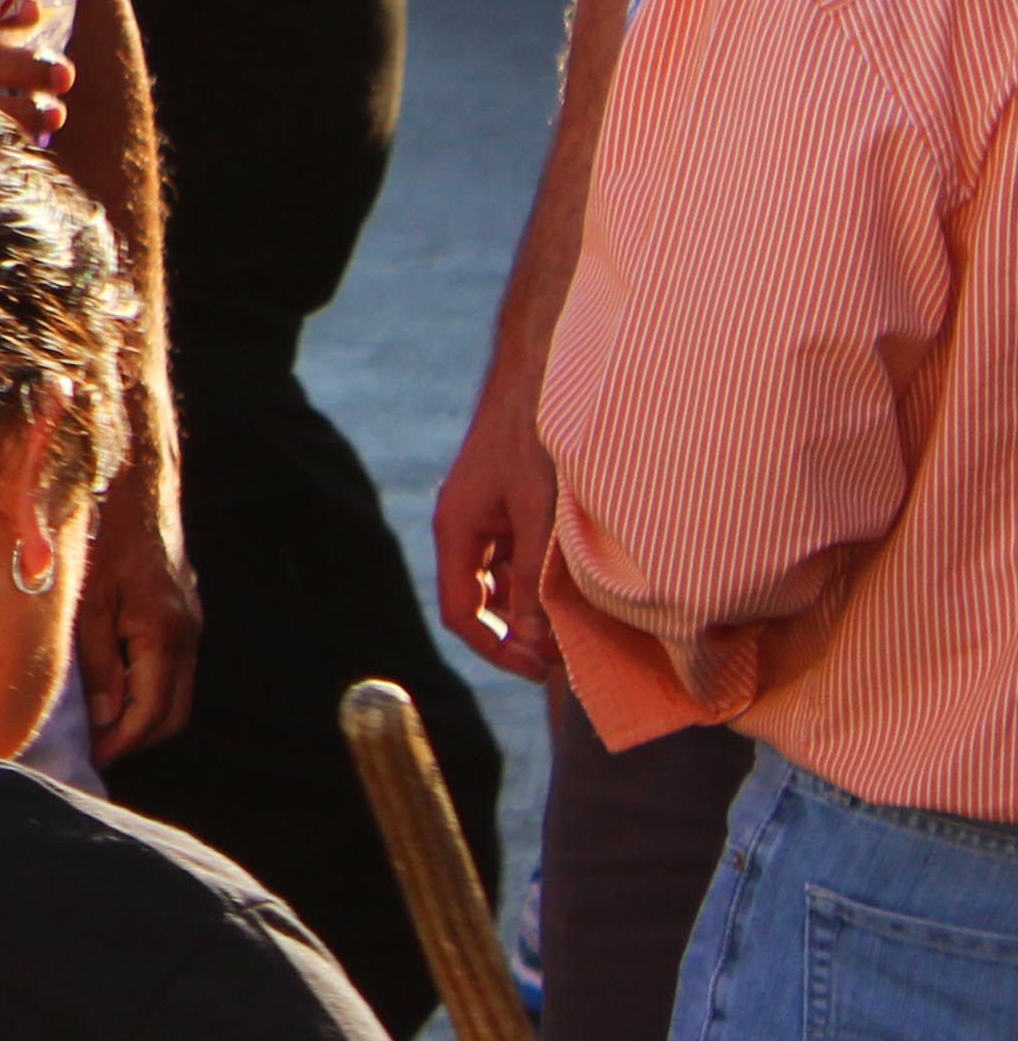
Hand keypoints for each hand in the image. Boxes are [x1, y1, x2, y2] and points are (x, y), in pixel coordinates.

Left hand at [76, 464, 200, 759]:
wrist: (132, 471)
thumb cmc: (98, 529)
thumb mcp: (85, 601)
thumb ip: (95, 661)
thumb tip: (103, 718)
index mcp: (164, 634)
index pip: (152, 714)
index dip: (120, 743)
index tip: (86, 759)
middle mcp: (187, 632)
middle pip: (172, 712)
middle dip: (135, 738)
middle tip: (91, 751)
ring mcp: (188, 619)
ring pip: (175, 690)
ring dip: (141, 713)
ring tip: (96, 725)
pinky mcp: (179, 606)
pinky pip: (170, 664)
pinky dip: (145, 684)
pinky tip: (111, 683)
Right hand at [432, 381, 564, 679]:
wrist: (542, 372)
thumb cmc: (533, 436)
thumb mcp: (538, 512)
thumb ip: (534, 575)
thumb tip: (536, 637)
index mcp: (459, 531)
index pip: (462, 613)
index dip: (497, 648)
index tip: (540, 668)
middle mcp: (469, 529)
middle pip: (483, 602)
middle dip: (521, 633)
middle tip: (567, 653)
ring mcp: (492, 517)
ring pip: (506, 583)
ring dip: (536, 607)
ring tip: (580, 623)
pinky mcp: (514, 506)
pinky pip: (523, 558)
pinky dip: (546, 578)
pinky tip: (581, 584)